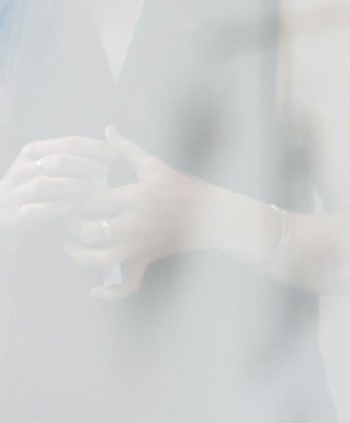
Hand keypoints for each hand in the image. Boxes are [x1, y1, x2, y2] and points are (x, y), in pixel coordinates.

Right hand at [0, 136, 114, 235]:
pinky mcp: (14, 215)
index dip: (95, 147)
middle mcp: (23, 169)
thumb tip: (111, 140)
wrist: (1, 215)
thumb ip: (71, 154)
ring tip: (91, 187)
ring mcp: (16, 192)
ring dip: (72, 185)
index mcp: (33, 151)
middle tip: (105, 171)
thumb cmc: (33, 187)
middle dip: (86, 165)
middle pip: (60, 161)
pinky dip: (54, 207)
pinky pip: (36, 210)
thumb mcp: (46, 165)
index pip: (69, 143)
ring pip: (45, 184)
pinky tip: (70, 207)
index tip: (115, 155)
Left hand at [65, 127, 211, 299]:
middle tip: (63, 219)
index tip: (66, 194)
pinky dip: (110, 292)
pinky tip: (94, 291)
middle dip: (70, 226)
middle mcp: (135, 223)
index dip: (73, 199)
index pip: (92, 201)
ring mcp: (141, 244)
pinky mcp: (147, 259)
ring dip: (79, 255)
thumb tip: (107, 130)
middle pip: (89, 230)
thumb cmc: (182, 186)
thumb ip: (127, 149)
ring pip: (100, 258)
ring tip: (70, 246)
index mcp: (136, 196)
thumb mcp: (155, 165)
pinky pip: (128, 283)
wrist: (212, 214)